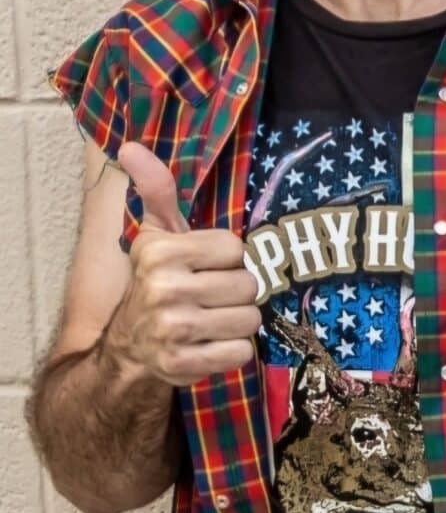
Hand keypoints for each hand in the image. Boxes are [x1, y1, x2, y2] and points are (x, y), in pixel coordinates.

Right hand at [103, 142, 260, 385]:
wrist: (129, 347)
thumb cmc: (157, 279)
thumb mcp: (158, 233)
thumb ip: (156, 189)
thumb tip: (130, 146)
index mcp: (160, 252)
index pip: (236, 248)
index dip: (231, 258)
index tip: (210, 265)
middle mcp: (163, 289)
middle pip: (247, 284)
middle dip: (239, 291)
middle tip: (216, 295)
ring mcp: (172, 331)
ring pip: (249, 318)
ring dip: (240, 321)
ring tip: (216, 318)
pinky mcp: (183, 366)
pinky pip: (241, 352)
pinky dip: (234, 350)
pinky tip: (213, 344)